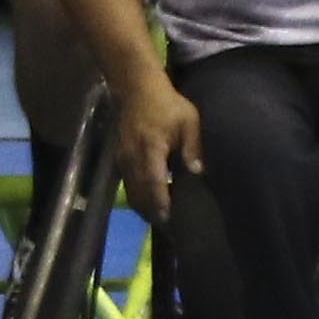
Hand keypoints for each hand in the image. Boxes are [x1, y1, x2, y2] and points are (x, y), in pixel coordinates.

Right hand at [113, 76, 205, 216]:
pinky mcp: (120, 160)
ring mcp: (124, 159)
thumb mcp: (188, 120)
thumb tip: (197, 172)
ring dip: (145, 209)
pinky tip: (151, 205)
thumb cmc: (166, 104)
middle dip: (153, 214)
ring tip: (162, 222)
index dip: (161, 204)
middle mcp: (133, 158)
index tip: (171, 220)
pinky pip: (128, 186)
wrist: (136, 89)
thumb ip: (192, 147)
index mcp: (151, 148)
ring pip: (132, 192)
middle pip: (140, 194)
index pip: (154, 183)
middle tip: (171, 230)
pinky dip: (139, 198)